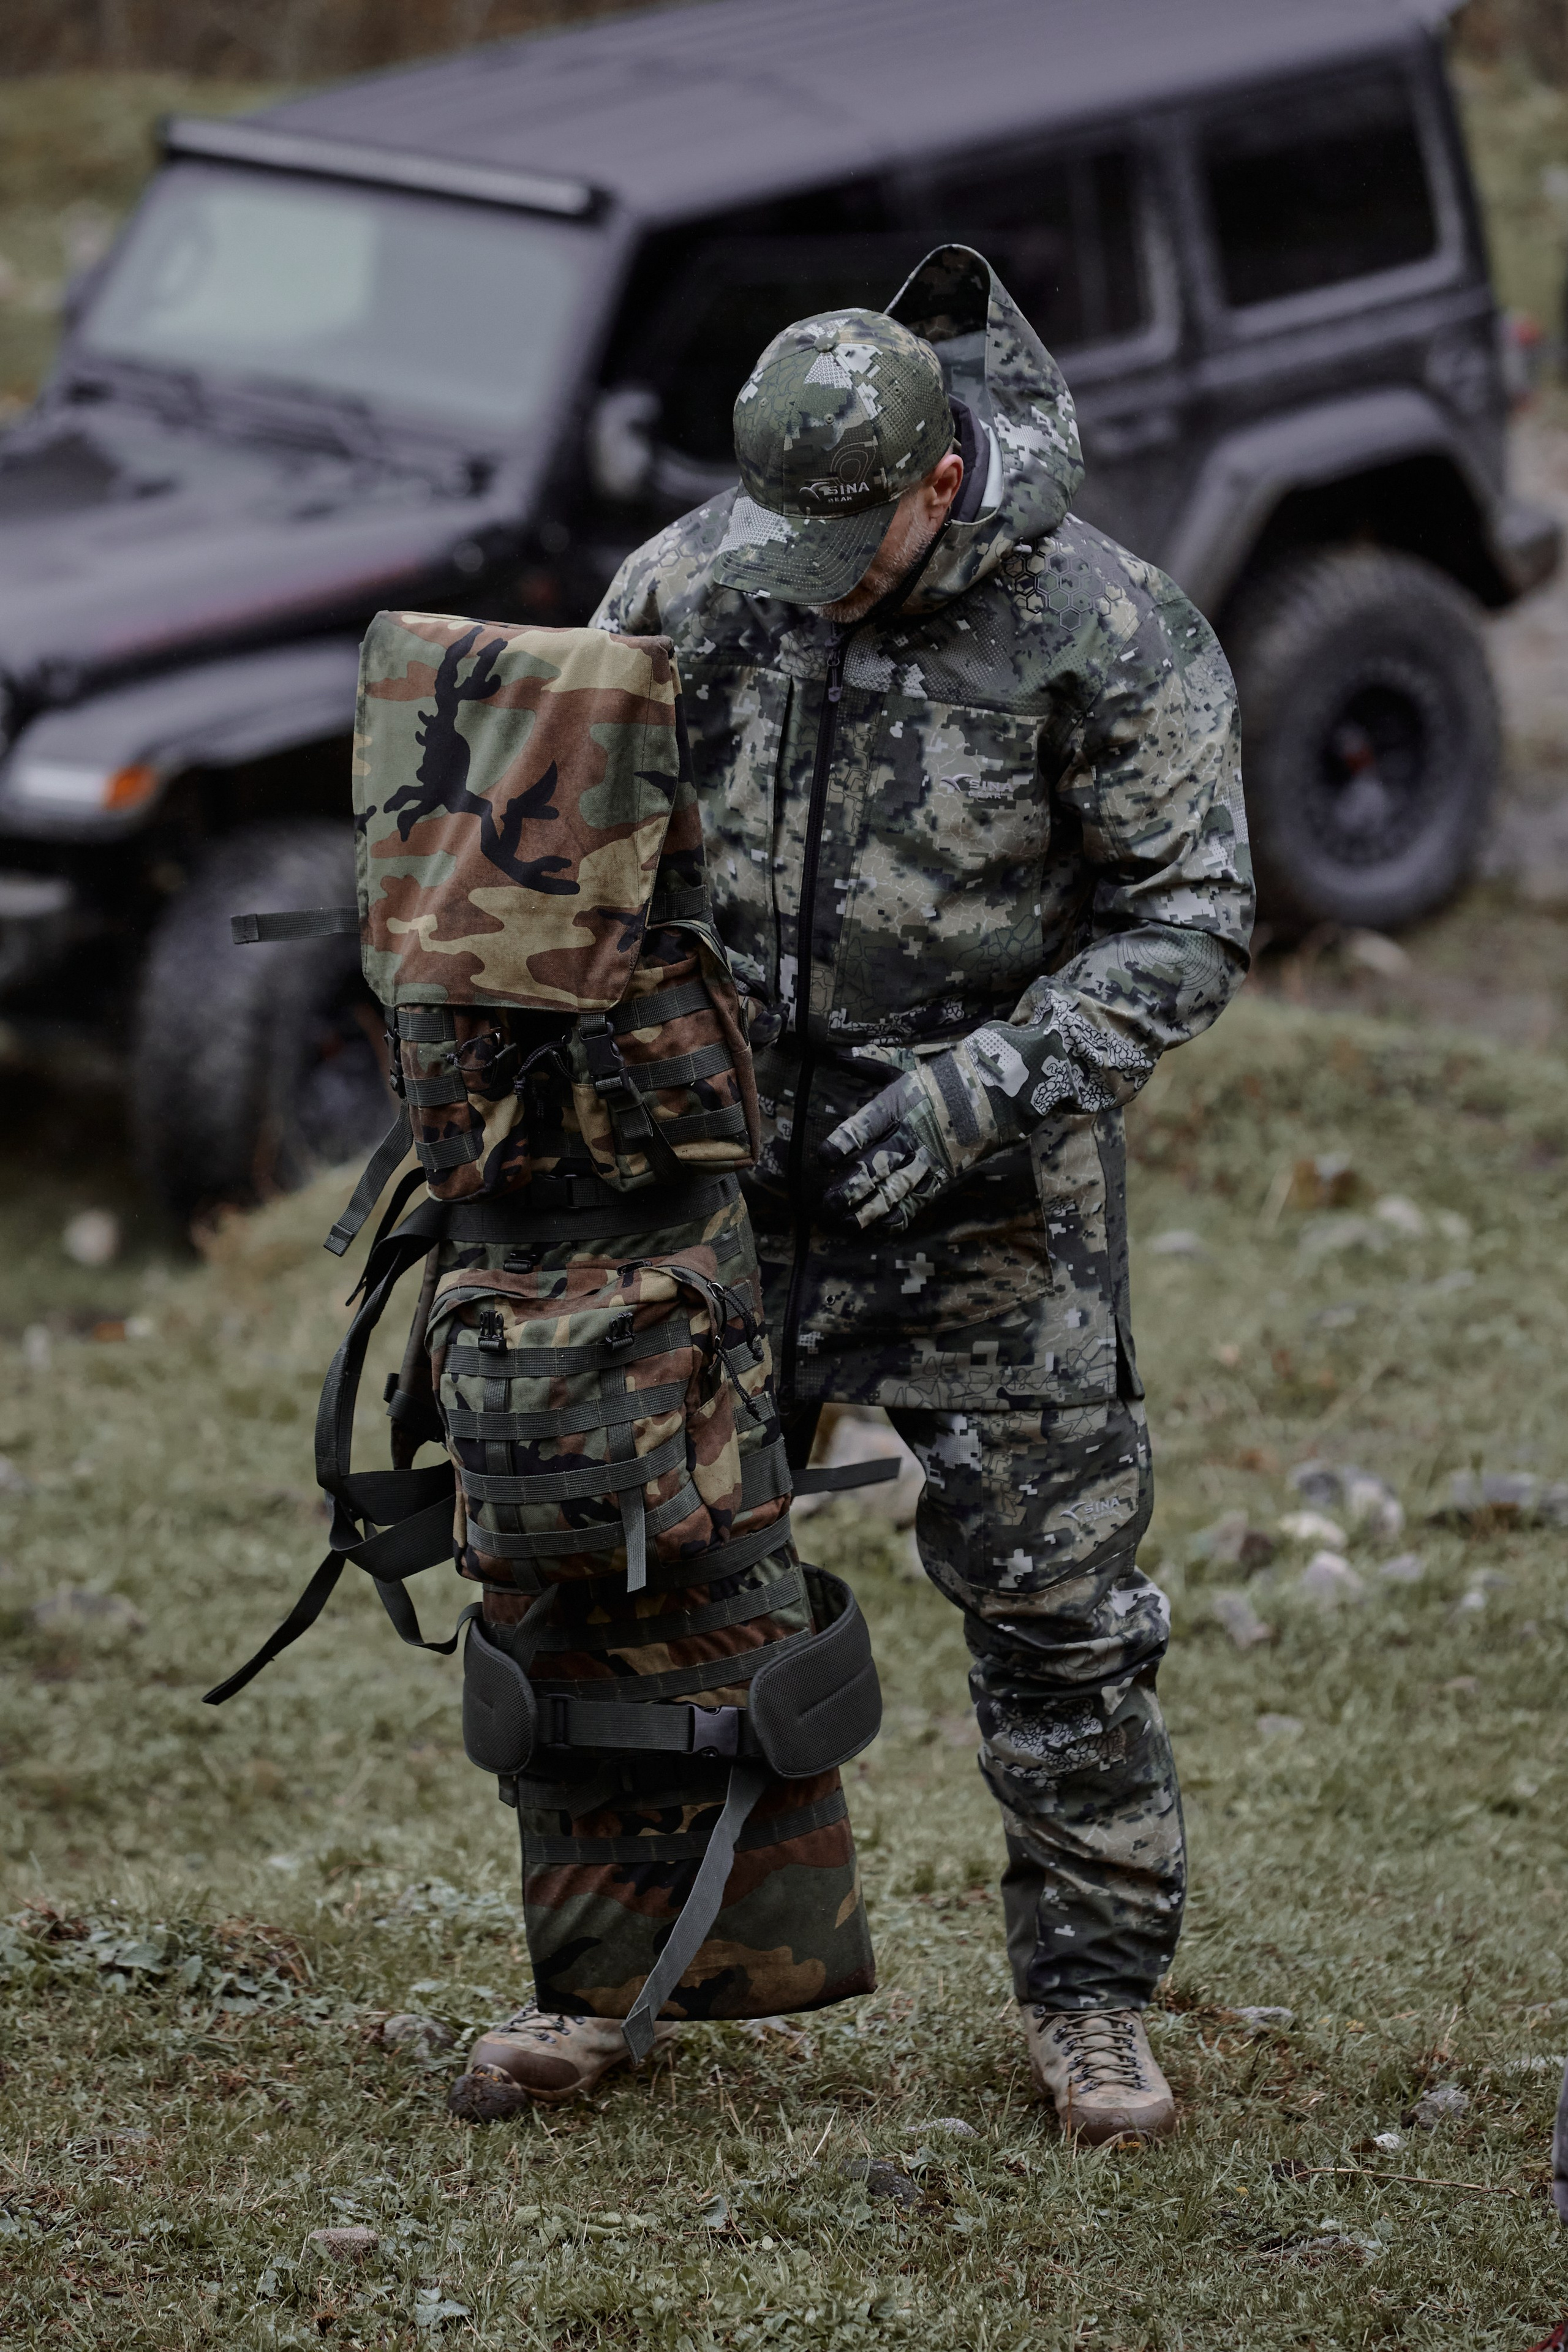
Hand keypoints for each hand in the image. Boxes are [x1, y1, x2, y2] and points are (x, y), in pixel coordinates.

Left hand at [819, 1038, 1015, 1231]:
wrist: (991, 1092)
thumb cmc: (940, 1077)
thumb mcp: (903, 1066)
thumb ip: (867, 1064)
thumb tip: (836, 1054)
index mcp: (897, 1105)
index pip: (864, 1127)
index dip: (843, 1143)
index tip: (823, 1158)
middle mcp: (910, 1135)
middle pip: (877, 1165)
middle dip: (850, 1187)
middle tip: (826, 1203)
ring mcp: (927, 1158)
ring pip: (895, 1190)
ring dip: (869, 1209)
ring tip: (845, 1223)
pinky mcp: (941, 1175)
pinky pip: (918, 1200)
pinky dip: (899, 1215)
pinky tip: (879, 1226)